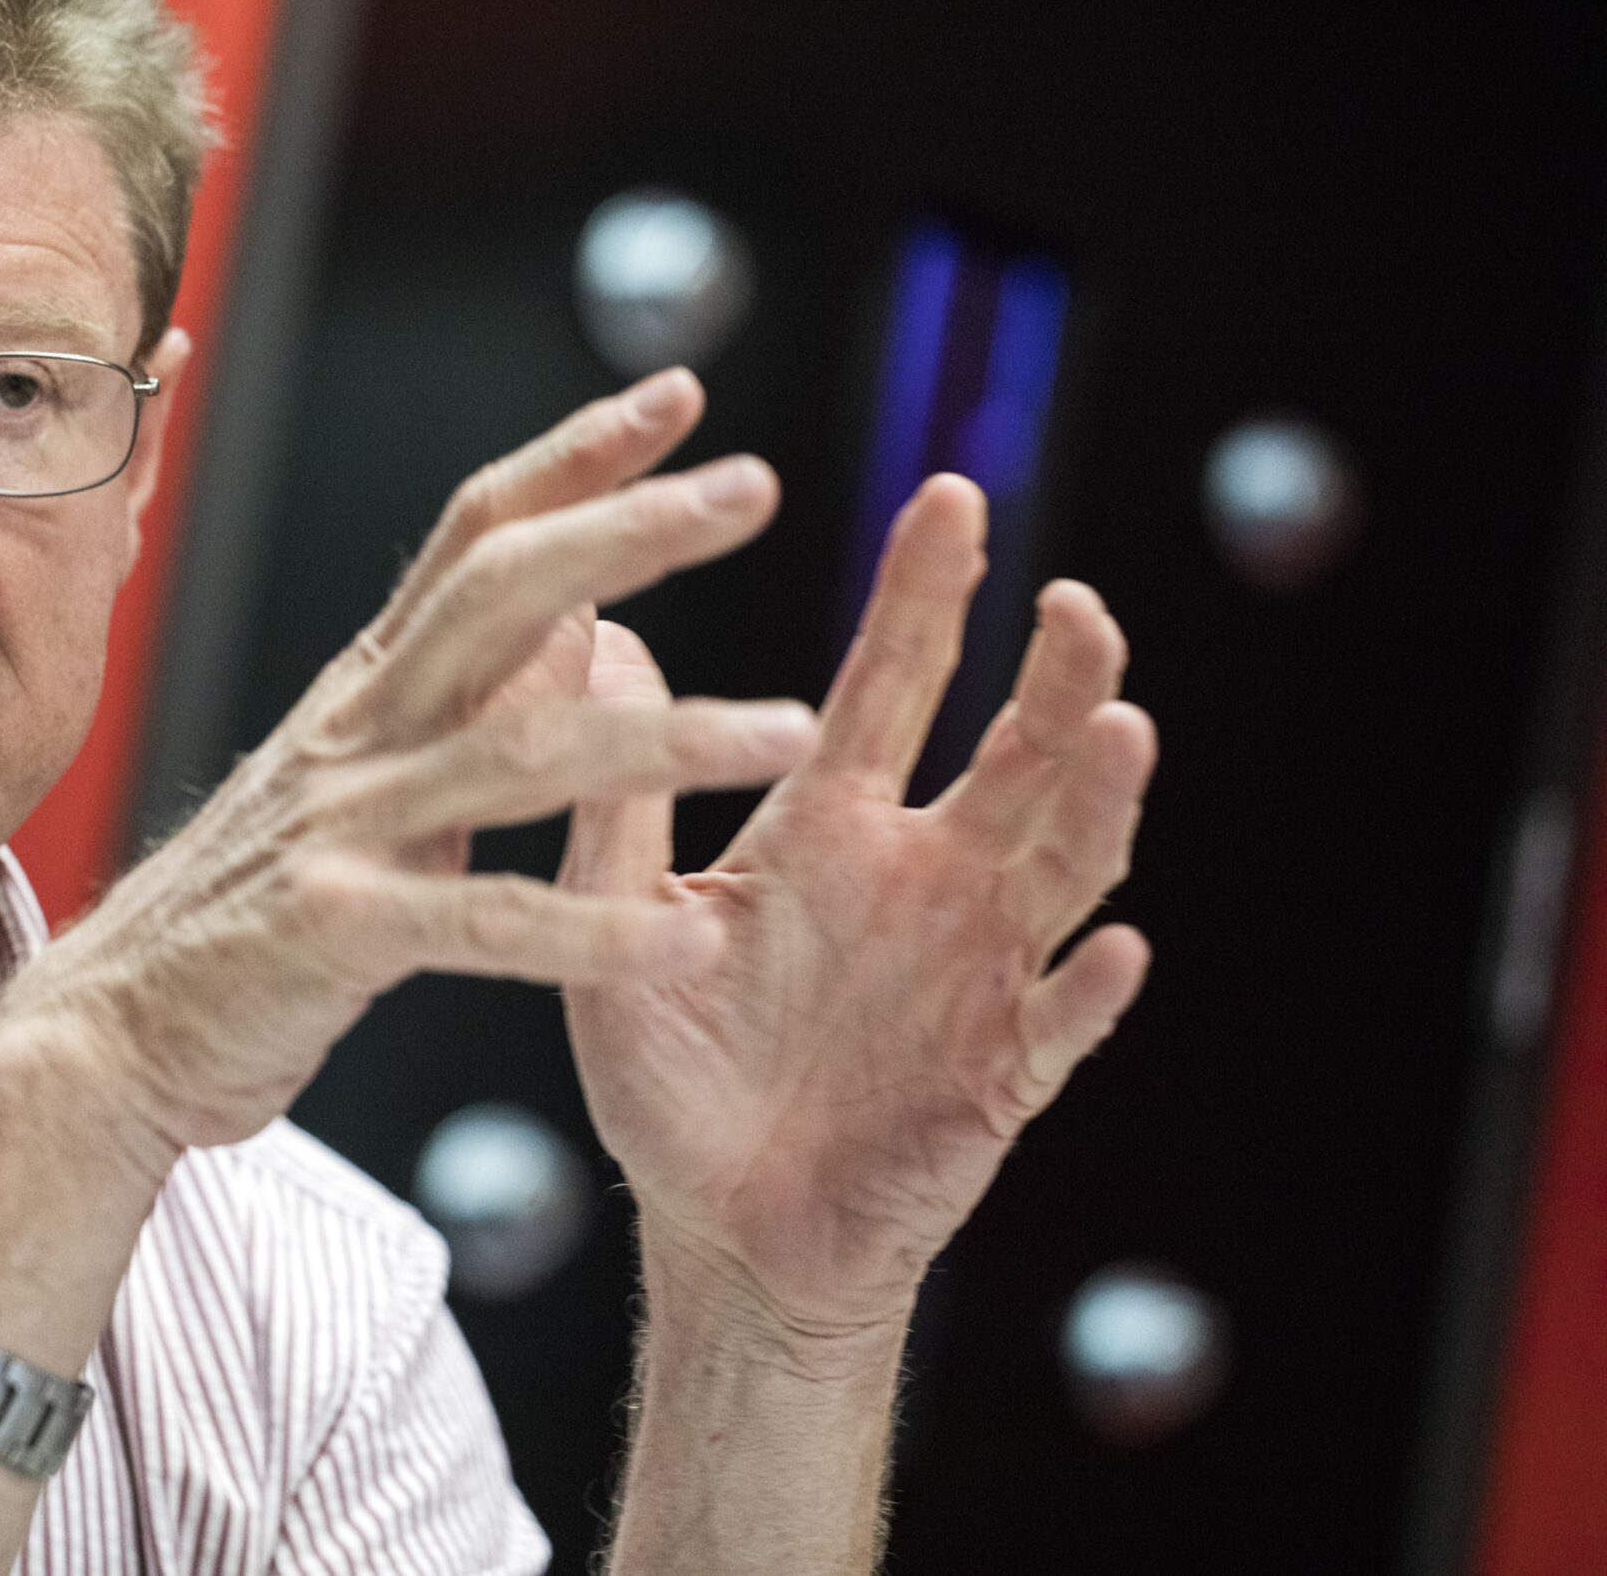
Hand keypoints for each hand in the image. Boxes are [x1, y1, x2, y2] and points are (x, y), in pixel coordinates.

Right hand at [10, 371, 819, 1162]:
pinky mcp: (333, 933)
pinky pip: (486, 927)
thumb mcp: (363, 785)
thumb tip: (579, 621)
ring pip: (520, 753)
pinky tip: (683, 942)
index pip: (476, 537)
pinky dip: (592, 933)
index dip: (575, 457)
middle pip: (501, 593)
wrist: (106, 1032)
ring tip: (792, 732)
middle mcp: (356, 733)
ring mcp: (339, 825)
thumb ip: (463, 704)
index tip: (679, 396)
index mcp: (370, 692)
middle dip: (632, 528)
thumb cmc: (255, 915)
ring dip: (668, 737)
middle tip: (756, 486)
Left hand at [560, 476, 1155, 1347]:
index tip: (951, 493)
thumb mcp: (620, 920)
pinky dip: (1086, 990)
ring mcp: (976, 973)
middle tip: (1074, 603)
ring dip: (1099, 804)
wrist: (717, 1225)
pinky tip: (1111, 951)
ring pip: (1064, 868)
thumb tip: (600, 629)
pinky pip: (1058, 1027)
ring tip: (1118, 730)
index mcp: (832, 830)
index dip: (926, 593)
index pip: (892, 686)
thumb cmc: (672, 1073)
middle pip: (1016, 754)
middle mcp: (923, 881)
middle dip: (1057, 677)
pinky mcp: (1000, 1078)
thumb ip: (615, 793)